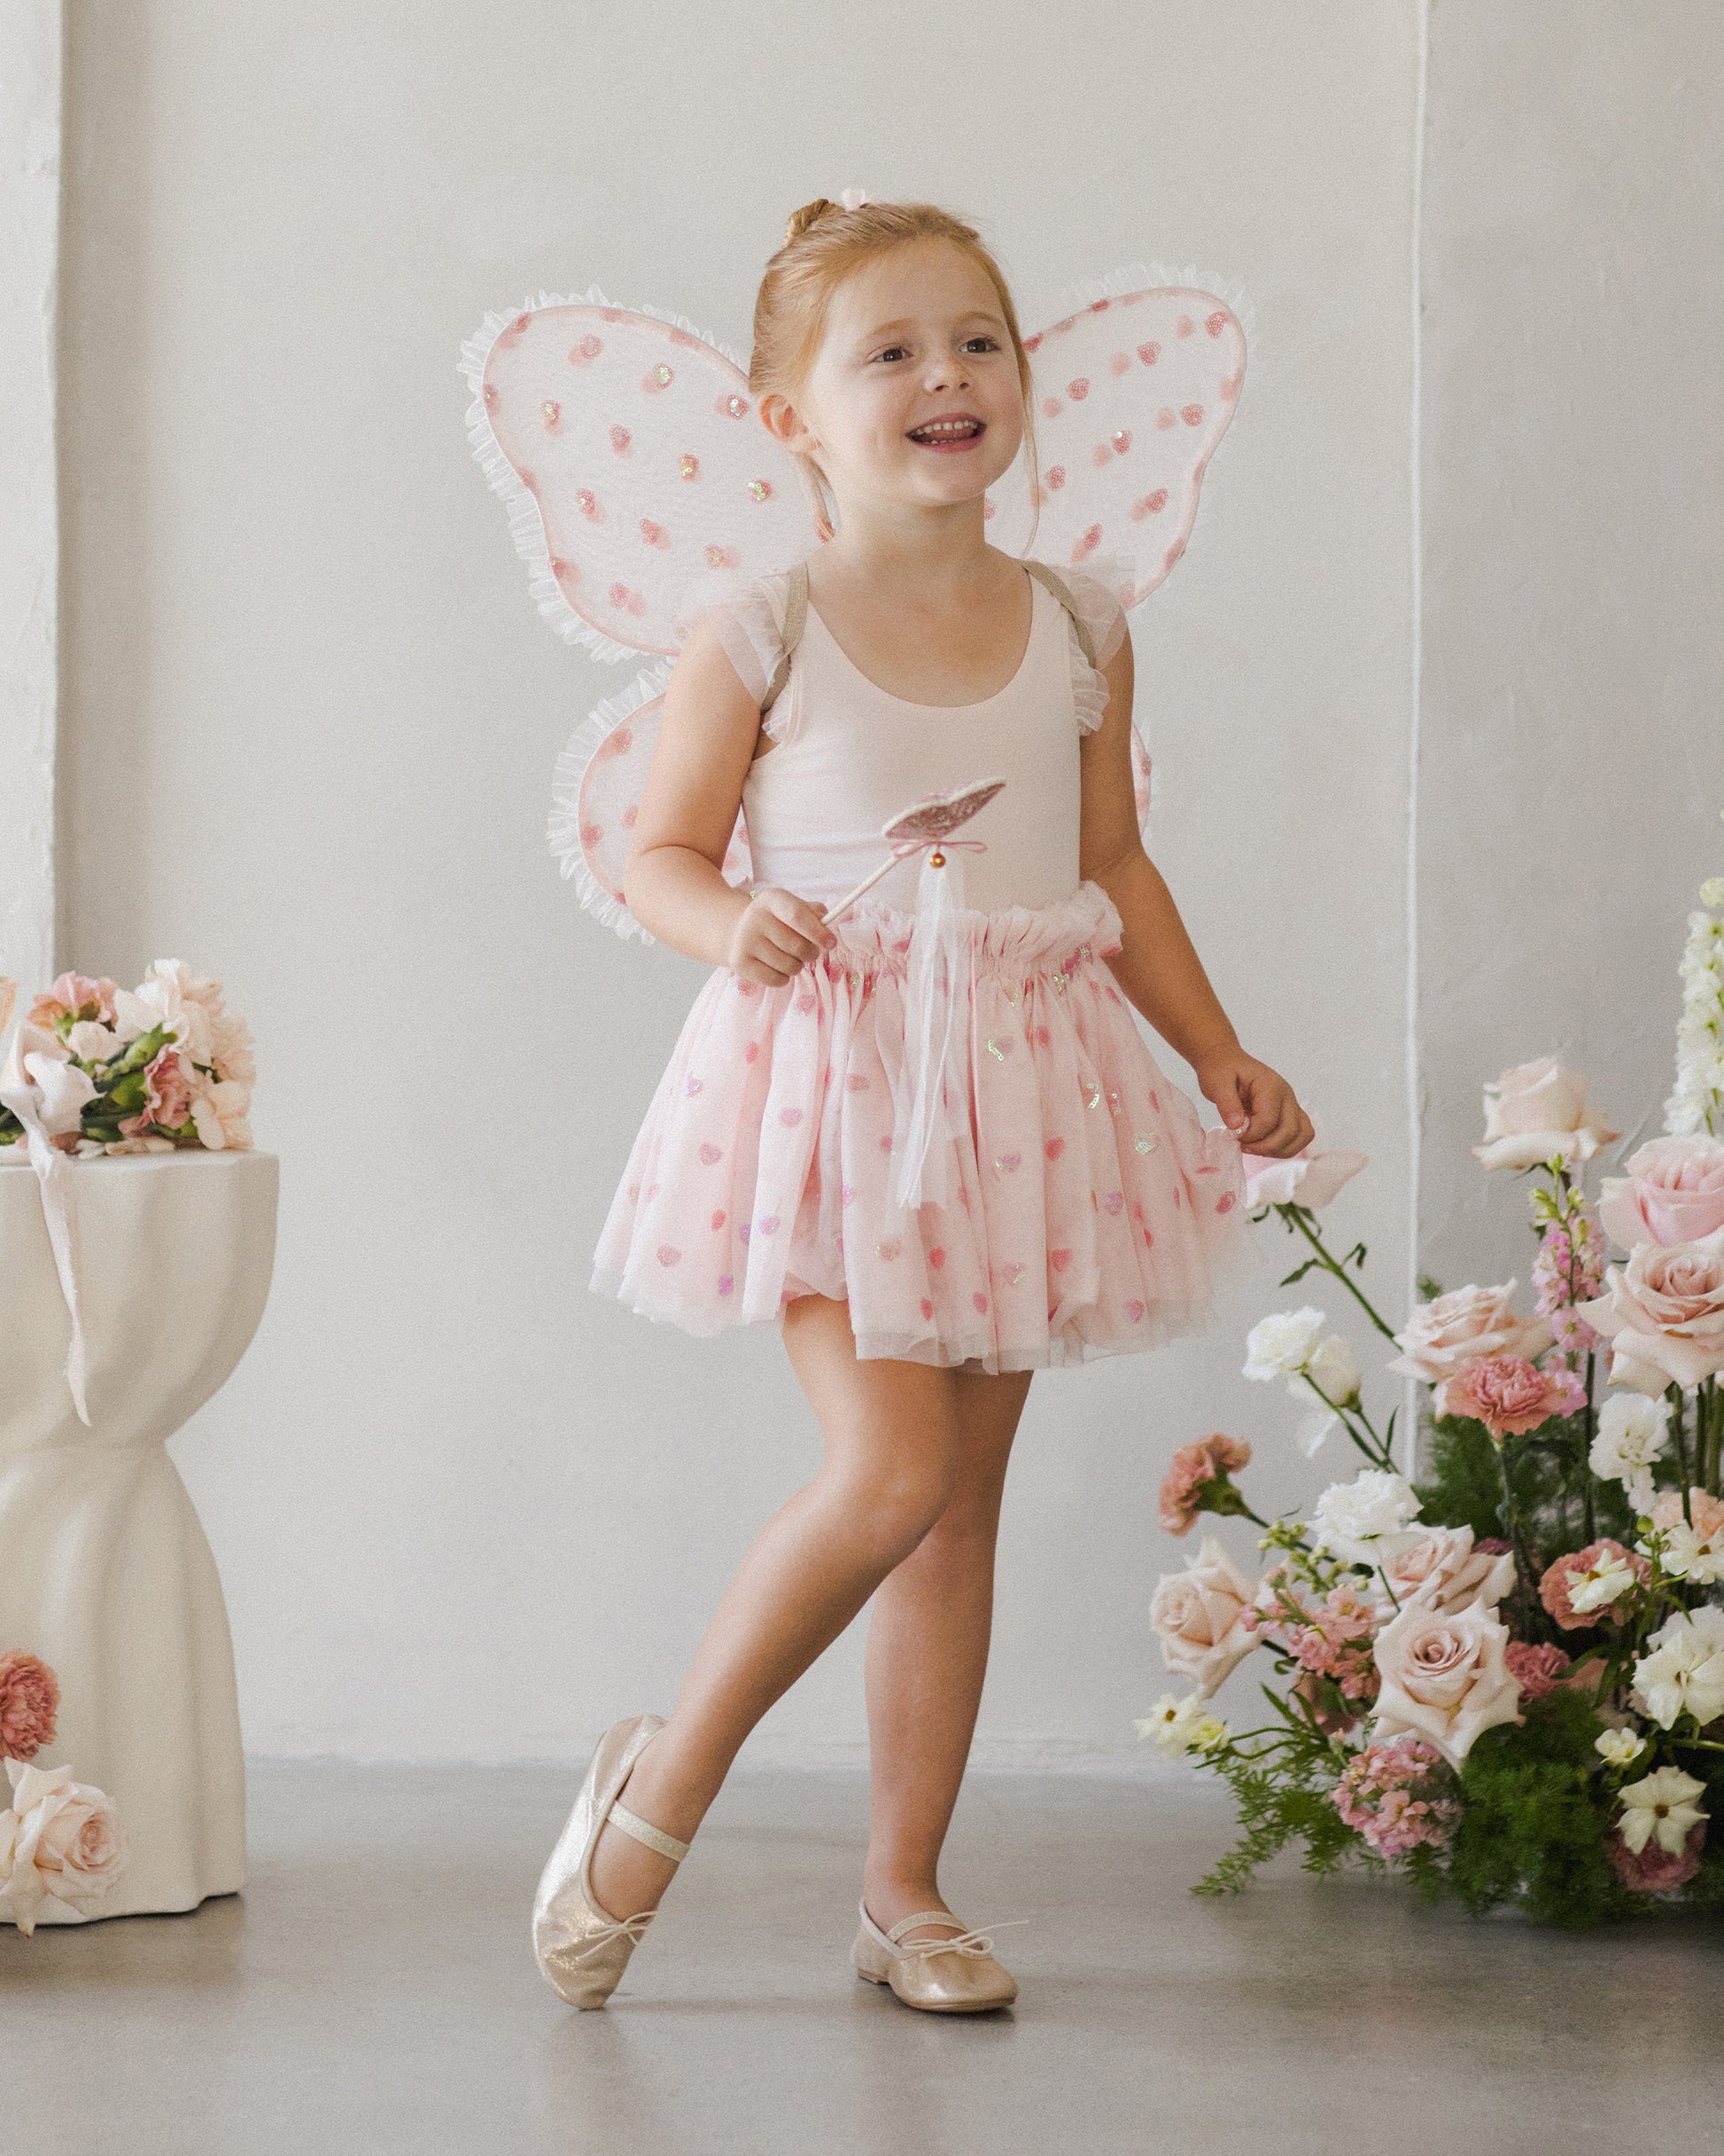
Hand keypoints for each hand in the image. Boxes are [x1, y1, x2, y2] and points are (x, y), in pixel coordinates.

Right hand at [726, 886, 836, 986]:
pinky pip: (777, 980)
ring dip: (797, 966)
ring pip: (789, 966)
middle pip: (797, 946)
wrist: (739, 932)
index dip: (818, 931)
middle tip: (809, 951)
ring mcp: (745, 941)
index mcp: (772, 899)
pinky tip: (776, 966)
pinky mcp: (740, 963)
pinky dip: (784, 978)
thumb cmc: (778, 921)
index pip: (797, 915)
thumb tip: (825, 923)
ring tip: (788, 957)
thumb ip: (814, 913)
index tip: (831, 944)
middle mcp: (756, 917)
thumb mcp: (794, 907)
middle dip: (811, 953)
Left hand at [1193, 1048, 1313, 1157]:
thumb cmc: (1221, 1070)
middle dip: (1265, 1146)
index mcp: (1270, 1085)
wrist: (1225, 1061)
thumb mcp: (1216, 1083)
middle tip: (1243, 1146)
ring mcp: (1291, 1104)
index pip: (1269, 1120)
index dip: (1251, 1135)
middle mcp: (1287, 1095)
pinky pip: (1299, 1135)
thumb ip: (1227, 1104)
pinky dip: (1284, 1147)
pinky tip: (1262, 1146)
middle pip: (1290, 1131)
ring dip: (1278, 1149)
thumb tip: (1237, 1126)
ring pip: (1302, 1135)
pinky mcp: (1289, 1113)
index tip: (1233, 1135)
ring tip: (1254, 1148)